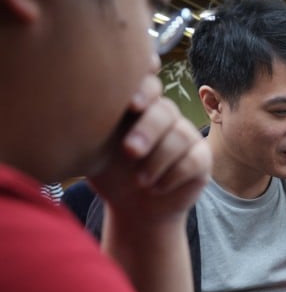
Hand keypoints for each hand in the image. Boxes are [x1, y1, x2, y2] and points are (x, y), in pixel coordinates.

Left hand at [89, 74, 210, 225]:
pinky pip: (194, 159)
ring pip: (181, 135)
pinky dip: (173, 175)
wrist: (132, 208)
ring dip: (158, 160)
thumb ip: (92, 125)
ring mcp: (186, 135)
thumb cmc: (110, 173)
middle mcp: (164, 116)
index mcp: (138, 106)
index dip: (145, 89)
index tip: (131, 105)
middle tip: (130, 152)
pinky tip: (157, 188)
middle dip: (148, 130)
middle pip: (165, 109)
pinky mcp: (201, 157)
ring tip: (140, 181)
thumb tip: (79, 107)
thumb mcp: (93, 148)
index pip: (148, 83)